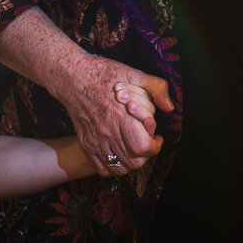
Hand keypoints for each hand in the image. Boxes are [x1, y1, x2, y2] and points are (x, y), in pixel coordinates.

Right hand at [60, 55, 171, 174]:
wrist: (73, 77)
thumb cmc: (104, 74)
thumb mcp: (134, 74)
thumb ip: (157, 88)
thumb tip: (169, 107)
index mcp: (120, 116)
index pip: (143, 147)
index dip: (155, 145)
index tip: (157, 137)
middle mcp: (107, 133)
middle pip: (134, 161)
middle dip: (146, 155)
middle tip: (147, 142)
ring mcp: (95, 141)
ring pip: (119, 168)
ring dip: (132, 162)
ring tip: (135, 148)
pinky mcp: (86, 144)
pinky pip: (102, 168)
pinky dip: (114, 167)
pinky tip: (119, 153)